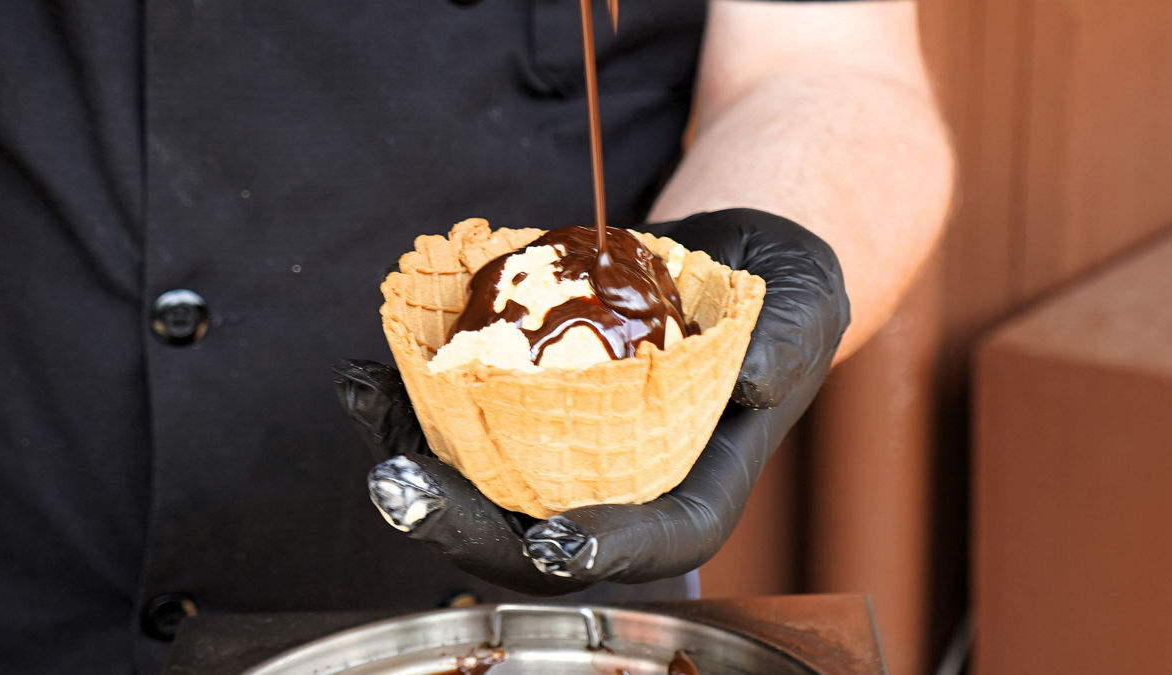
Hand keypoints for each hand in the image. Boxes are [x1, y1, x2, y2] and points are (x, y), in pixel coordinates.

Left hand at [340, 208, 848, 593]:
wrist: (732, 262)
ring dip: (415, 467)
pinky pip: (458, 432)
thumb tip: (755, 378)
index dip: (603, 551)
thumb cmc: (781, 297)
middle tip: (400, 490)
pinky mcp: (525, 421)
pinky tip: (364, 380)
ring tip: (369, 416)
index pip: (656, 541)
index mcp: (698, 492)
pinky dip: (406, 411)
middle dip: (463, 526)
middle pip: (538, 538)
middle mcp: (622, 492)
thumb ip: (787, 344)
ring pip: (482, 494)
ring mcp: (567, 462)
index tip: (552, 543)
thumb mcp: (807, 307)